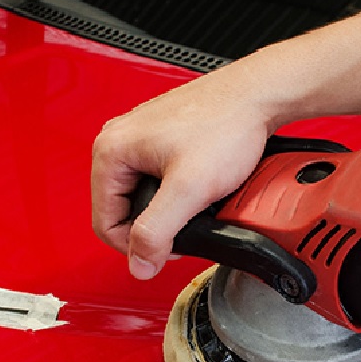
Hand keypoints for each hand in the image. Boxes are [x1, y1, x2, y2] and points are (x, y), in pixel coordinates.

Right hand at [91, 67, 275, 279]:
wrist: (256, 96)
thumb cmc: (226, 125)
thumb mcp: (188, 189)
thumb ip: (157, 232)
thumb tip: (139, 265)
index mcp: (110, 151)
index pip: (104, 223)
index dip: (135, 247)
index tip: (167, 248)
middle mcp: (117, 141)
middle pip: (120, 211)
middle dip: (152, 228)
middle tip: (186, 226)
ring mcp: (137, 139)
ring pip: (139, 197)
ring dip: (164, 212)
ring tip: (194, 206)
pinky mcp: (157, 140)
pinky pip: (154, 180)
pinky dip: (174, 193)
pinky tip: (196, 189)